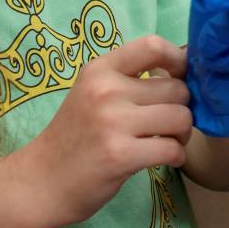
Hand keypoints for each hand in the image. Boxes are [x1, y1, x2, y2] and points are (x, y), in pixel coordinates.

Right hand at [20, 35, 191, 225]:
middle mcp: (105, 90)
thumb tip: (186, 71)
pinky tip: (164, 160)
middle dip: (182, 109)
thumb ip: (131, 80)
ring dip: (182, 135)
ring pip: (182, 118)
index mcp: (100, 71)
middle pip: (178, 89)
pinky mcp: (121, 154)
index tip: (181, 79)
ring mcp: (112, 122)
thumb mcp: (94, 95)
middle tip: (169, 126)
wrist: (42, 181)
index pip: (153, 46)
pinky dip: (176, 156)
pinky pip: (173, 149)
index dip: (180, 60)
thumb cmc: (78, 138)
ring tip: (167, 142)